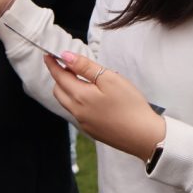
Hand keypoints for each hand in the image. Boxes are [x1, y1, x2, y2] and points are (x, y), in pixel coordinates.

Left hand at [45, 51, 164, 162]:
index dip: (52, 65)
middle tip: (67, 65)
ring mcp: (84, 123)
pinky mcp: (92, 130)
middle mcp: (77, 112)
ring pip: (67, 102)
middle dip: (59, 76)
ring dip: (67, 89)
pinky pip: (77, 112)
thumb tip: (65, 56)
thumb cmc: (130, 105)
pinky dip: (77, 100)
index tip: (48, 55)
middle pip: (59, 91)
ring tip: (80, 78)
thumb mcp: (109, 78)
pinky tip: (92, 96)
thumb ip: (85, 67)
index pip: (59, 77)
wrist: (144, 136)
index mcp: (79, 97)